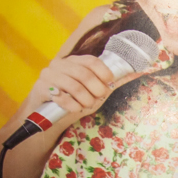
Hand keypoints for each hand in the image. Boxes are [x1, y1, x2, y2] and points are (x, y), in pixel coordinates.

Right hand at [31, 54, 148, 122]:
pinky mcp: (40, 88)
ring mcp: (48, 75)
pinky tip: (74, 109)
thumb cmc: (76, 101)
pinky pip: (61, 96)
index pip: (92, 61)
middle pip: (84, 74)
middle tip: (97, 98)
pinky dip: (72, 106)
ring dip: (85, 100)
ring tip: (85, 105)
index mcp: (75, 61)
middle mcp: (60, 64)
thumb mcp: (97, 92)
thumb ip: (113, 82)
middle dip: (96, 90)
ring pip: (74, 86)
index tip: (108, 84)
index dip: (104, 73)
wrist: (52, 116)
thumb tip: (136, 72)